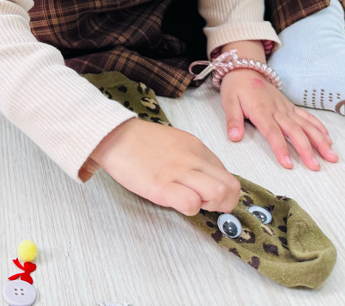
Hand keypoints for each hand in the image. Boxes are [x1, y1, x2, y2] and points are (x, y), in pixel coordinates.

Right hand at [91, 118, 240, 215]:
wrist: (113, 135)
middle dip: (224, 203)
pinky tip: (175, 203)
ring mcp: (179, 172)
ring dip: (210, 206)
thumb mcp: (176, 142)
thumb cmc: (141, 142)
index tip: (207, 195)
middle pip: (231, 187)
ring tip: (192, 202)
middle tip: (204, 203)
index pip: (228, 176)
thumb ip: (193, 158)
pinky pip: (191, 204)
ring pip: (219, 194)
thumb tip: (206, 180)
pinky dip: (189, 209)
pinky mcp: (161, 186)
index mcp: (197, 148)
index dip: (222, 191)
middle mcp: (193, 159)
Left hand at [221, 68, 337, 170]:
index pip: (273, 132)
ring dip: (320, 141)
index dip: (281, 148)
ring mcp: (286, 108)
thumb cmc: (236, 87)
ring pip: (306, 125)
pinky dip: (319, 128)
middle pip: (295, 132)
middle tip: (315, 166)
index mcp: (261, 110)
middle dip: (307, 150)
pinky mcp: (290, 106)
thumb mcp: (228, 102)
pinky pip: (307, 117)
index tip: (288, 164)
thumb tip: (234, 138)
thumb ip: (232, 120)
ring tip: (331, 156)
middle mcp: (277, 110)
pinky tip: (328, 139)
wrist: (244, 69)